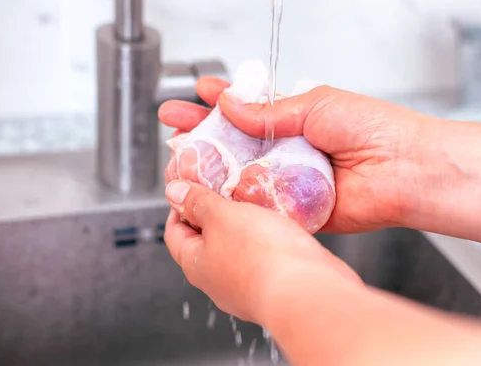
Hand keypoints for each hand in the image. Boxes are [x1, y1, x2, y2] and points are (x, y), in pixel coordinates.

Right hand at [159, 78, 431, 232]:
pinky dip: (237, 199)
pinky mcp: (293, 206)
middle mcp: (288, 147)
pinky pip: (259, 203)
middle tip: (173, 122)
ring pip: (242, 173)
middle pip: (237, 140)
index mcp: (296, 117)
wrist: (403, 169)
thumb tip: (232, 104)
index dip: (220, 99)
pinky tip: (214, 192)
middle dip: (203, 131)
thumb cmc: (372, 128)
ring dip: (213, 167)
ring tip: (182, 158)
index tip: (196, 92)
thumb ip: (269, 111)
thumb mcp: (315, 104)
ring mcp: (289, 177)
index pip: (248, 106)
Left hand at [163, 179, 360, 322]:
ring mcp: (245, 289)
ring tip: (253, 205)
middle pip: (205, 244)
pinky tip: (277, 227)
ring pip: (235, 251)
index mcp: (195, 265)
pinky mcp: (273, 287)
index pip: (174, 233)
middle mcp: (217, 283)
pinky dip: (264, 242)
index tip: (190, 188)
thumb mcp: (222, 216)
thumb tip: (173, 192)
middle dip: (213, 216)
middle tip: (224, 191)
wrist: (307, 291)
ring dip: (241, 228)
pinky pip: (262, 259)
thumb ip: (198, 203)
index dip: (179, 207)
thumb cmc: (261, 256)